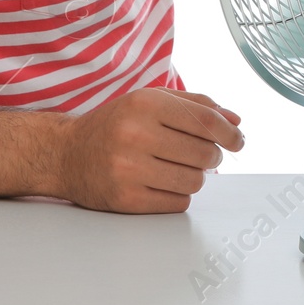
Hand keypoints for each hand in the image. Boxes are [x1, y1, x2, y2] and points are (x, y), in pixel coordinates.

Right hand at [54, 87, 243, 213]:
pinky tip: (161, 182)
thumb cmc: (115, 124)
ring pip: (194, 181)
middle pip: (204, 154)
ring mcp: (129, 169)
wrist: (65, 153)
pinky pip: (177, 203)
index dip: (230, 133)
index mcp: (144, 104)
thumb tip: (235, 120)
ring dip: (195, 177)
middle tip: (200, 153)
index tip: (238, 140)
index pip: (206, 121)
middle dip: (210, 156)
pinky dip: (178, 194)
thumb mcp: (150, 101)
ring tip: (177, 167)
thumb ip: (195, 105)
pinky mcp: (126, 199)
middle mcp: (135, 134)